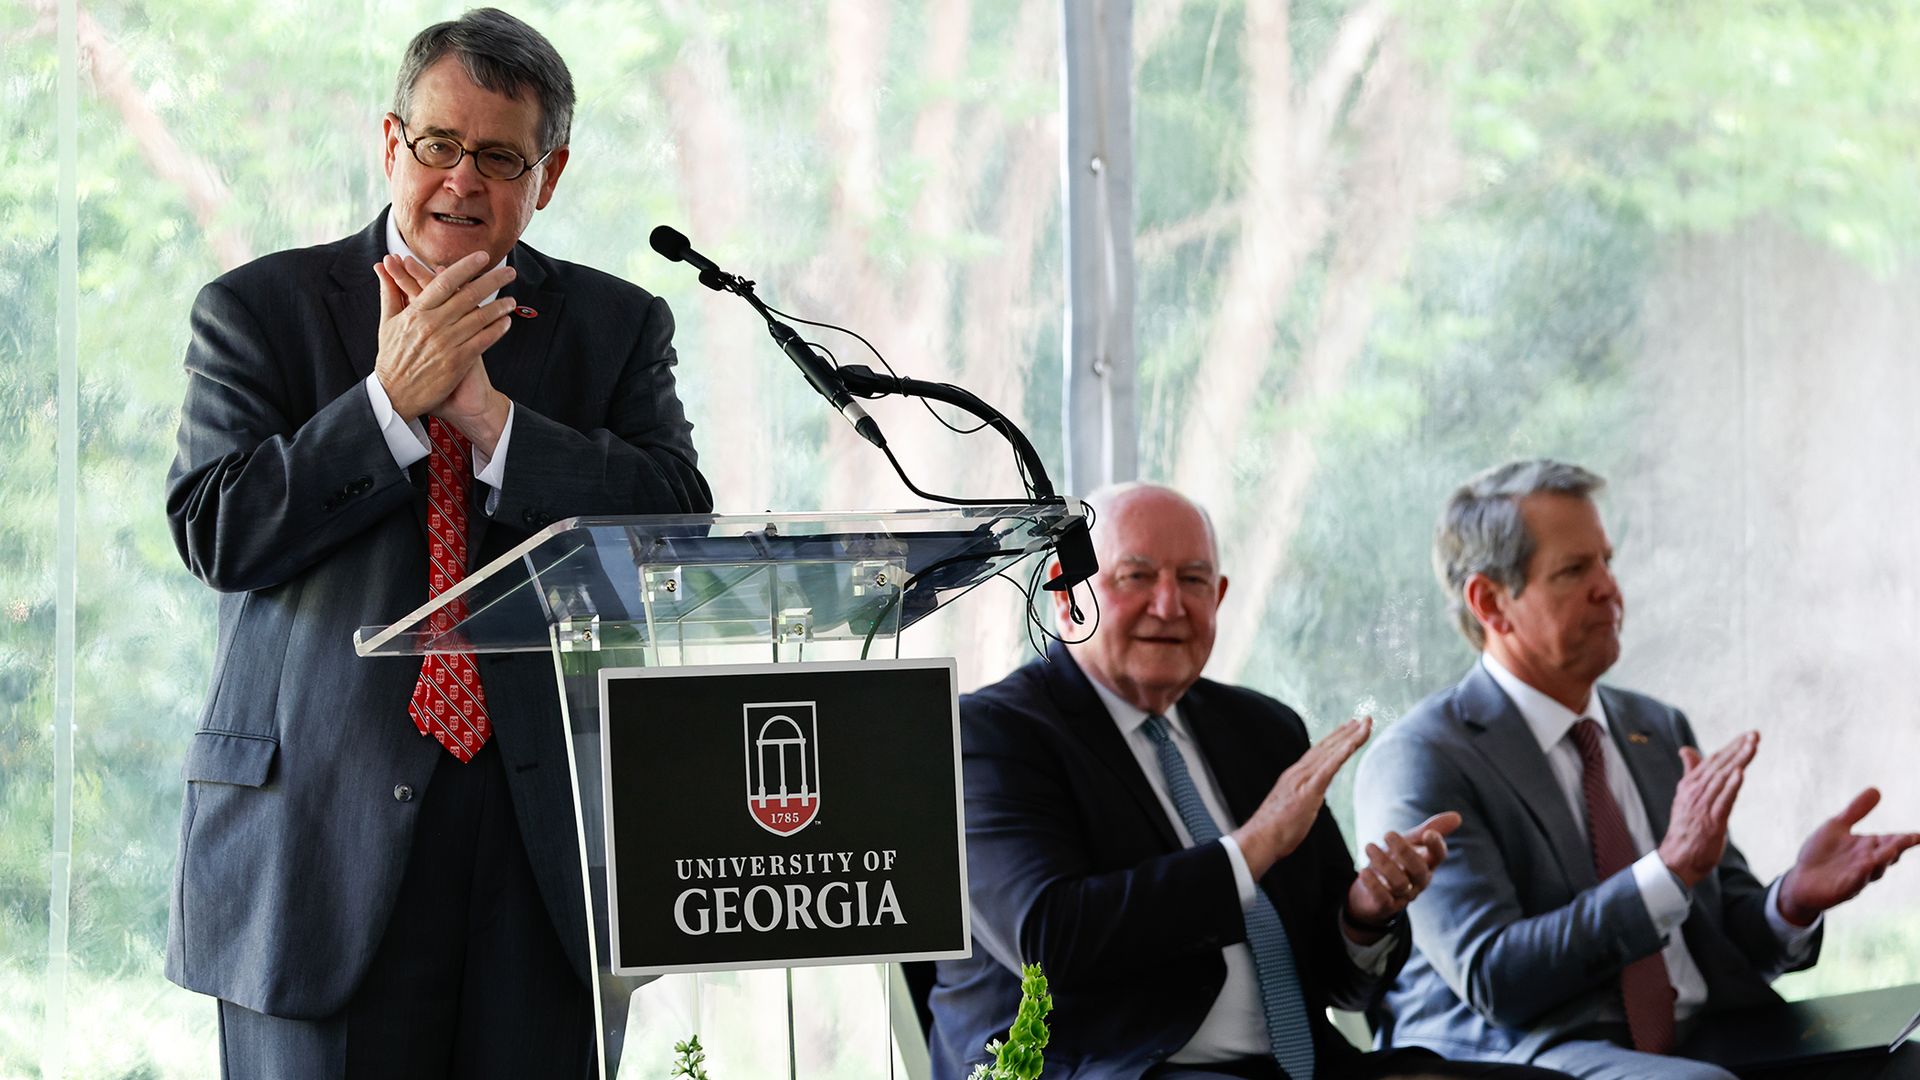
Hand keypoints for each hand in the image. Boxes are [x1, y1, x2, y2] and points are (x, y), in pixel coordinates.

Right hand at [373, 251, 516, 424]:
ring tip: (512, 299)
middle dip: (492, 281)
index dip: (465, 266)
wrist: (394, 395)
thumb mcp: (387, 322)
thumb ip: (390, 292)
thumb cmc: (391, 358)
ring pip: (479, 318)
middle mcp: (433, 325)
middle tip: (508, 271)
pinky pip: (483, 341)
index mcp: (416, 312)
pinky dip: (497, 330)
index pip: (444, 282)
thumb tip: (383, 266)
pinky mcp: (457, 362)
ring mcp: (446, 343)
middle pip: (468, 295)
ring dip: (499, 307)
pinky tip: (507, 322)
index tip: (482, 257)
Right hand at [1232, 716, 1371, 877]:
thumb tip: (1309, 801)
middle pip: (1327, 747)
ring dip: (1350, 737)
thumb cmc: (1274, 831)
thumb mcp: (1291, 809)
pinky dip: (1341, 754)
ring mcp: (1303, 779)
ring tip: (1365, 725)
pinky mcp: (1308, 791)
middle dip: (1347, 732)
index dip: (1336, 739)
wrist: (1260, 839)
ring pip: (1331, 753)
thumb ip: (1301, 800)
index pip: (1319, 753)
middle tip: (1365, 719)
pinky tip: (1352, 744)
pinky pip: (1328, 768)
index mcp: (1295, 776)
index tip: (1350, 728)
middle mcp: (1299, 772)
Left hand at [1345, 811, 1461, 940]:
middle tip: (1388, 833)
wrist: (1371, 893)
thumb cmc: (1396, 862)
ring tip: (1369, 846)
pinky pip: (1382, 899)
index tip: (1428, 833)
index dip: (1436, 846)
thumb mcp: (1411, 844)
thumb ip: (1430, 829)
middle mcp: (1418, 881)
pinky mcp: (1385, 906)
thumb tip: (1457, 816)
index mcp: (1427, 864)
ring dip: (1383, 863)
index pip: (1439, 856)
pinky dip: (1373, 884)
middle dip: (1405, 851)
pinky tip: (1364, 871)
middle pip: (1419, 870)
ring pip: (1399, 883)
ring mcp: (1403, 895)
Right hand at [1658, 730, 1757, 887]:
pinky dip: (1731, 786)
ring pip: (1723, 778)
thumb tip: (1687, 750)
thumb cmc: (1686, 827)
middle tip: (1755, 735)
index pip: (1713, 760)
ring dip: (1738, 761)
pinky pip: (1723, 800)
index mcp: (1690, 784)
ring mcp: (1703, 806)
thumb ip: (1691, 773)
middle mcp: (1695, 791)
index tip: (1748, 735)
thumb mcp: (1686, 796)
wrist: (1677, 858)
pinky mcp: (1712, 821)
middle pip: (1719, 765)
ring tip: (1752, 747)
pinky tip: (1740, 774)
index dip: (1731, 747)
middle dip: (1738, 748)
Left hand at [1776, 788, 1919, 926]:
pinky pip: (1853, 883)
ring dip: (1881, 860)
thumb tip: (1876, 789)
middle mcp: (1867, 863)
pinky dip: (1860, 875)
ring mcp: (1856, 878)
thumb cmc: (1821, 853)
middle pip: (1887, 856)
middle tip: (1908, 838)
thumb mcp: (1836, 826)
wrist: (1799, 880)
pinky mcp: (1841, 889)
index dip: (1905, 839)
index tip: (1917, 835)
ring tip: (1890, 850)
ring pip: (1874, 870)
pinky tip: (1864, 866)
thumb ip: (1856, 811)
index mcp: (1868, 848)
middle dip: (1897, 847)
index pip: (1891, 841)